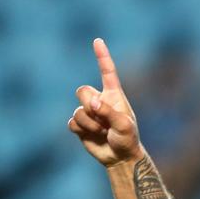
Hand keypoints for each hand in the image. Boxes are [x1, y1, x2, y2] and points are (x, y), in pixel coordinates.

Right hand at [68, 39, 141, 166]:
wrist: (120, 158)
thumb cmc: (127, 139)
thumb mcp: (124, 125)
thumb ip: (109, 112)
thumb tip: (92, 103)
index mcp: (113, 96)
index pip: (107, 72)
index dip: (102, 56)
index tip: (97, 40)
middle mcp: (99, 100)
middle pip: (82, 91)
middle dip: (89, 105)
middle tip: (103, 121)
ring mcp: (88, 112)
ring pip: (77, 110)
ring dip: (89, 123)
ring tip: (102, 132)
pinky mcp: (80, 125)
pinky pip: (72, 122)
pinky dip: (81, 130)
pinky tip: (92, 136)